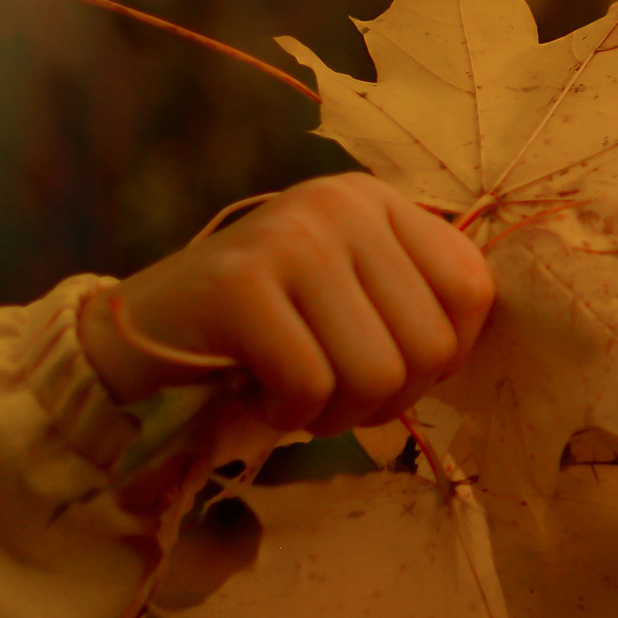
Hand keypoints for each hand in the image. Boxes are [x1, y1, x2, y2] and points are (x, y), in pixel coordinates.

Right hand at [78, 174, 495, 436]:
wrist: (140, 333)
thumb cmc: (264, 331)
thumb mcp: (352, 298)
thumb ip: (416, 305)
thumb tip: (477, 351)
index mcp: (379, 201)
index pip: (473, 291)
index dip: (445, 358)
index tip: (392, 372)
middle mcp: (341, 203)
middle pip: (430, 345)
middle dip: (388, 400)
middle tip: (334, 399)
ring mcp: (290, 236)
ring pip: (377, 373)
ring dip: (338, 416)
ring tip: (296, 399)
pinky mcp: (239, 283)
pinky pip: (310, 385)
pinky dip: (289, 416)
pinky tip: (259, 398)